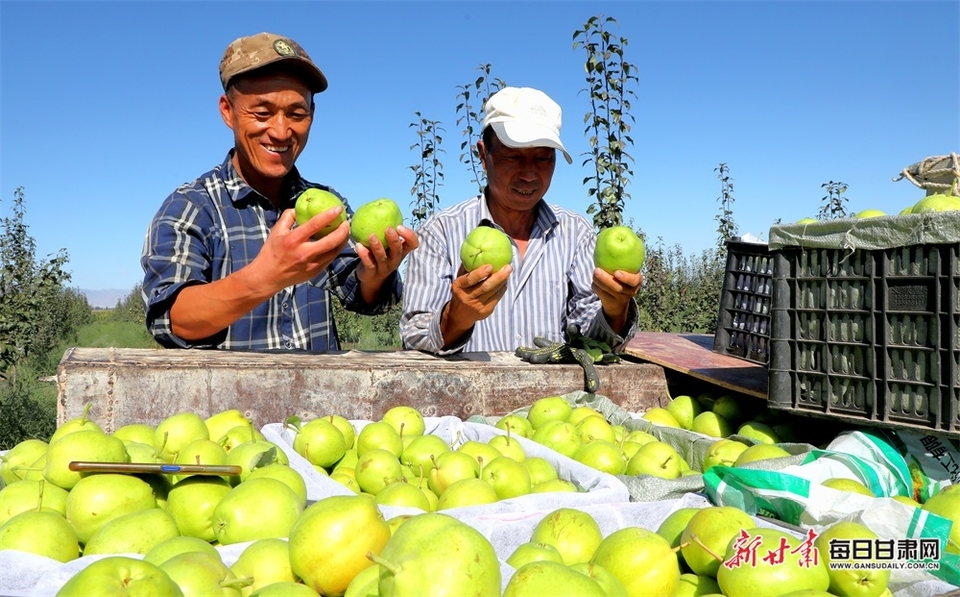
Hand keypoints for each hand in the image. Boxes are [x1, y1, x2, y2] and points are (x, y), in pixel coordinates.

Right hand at [169, 206, 349, 340]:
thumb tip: (299, 207)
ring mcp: (311, 265)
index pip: (315, 225)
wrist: (268, 277)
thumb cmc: (272, 252)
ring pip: (334, 252)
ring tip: (345, 231)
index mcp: (293, 240)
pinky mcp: (315, 272)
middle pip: (331, 241)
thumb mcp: (276, 231)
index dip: (329, 215)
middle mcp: (304, 253)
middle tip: (347, 222)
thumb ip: (288, 217)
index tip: (338, 208)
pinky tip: (338, 243)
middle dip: (343, 231)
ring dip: (343, 241)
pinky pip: (330, 259)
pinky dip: (336, 250)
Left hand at [355, 225, 419, 285]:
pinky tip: (358, 245)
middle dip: (394, 240)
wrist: (371, 278)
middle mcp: (395, 260)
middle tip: (387, 229)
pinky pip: (369, 264)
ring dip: (378, 247)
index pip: (413, 244)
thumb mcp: (387, 244)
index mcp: (401, 251)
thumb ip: (386, 230)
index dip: (409, 236)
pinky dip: (364, 255)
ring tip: (371, 236)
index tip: (399, 226)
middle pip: (398, 251)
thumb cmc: (381, 254)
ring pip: (382, 258)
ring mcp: (384, 268)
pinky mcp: (372, 273)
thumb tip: (380, 205)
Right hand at [439, 263, 511, 347]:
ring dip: (502, 281)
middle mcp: (467, 297)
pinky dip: (502, 288)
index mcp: (459, 287)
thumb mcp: (459, 280)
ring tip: (508, 271)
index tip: (490, 265)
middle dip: (498, 276)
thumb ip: (466, 268)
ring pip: (493, 292)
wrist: (459, 315)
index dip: (480, 273)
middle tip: (508, 267)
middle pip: (485, 287)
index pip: (470, 279)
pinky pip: (496, 298)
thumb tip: (477, 251)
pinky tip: (505, 281)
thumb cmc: (461, 291)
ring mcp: (477, 306)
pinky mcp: (485, 311)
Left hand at [592, 267, 642, 331]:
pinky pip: (601, 295)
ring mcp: (621, 300)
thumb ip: (621, 264)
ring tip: (594, 273)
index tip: (616, 273)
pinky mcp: (610, 304)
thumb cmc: (622, 279)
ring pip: (608, 291)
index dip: (626, 278)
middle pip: (618, 288)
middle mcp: (630, 293)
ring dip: (599, 282)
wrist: (619, 301)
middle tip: (597, 270)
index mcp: (637, 282)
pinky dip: (596, 288)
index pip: (634, 280)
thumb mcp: (626, 273)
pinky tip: (594, 283)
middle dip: (606, 279)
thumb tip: (608, 245)